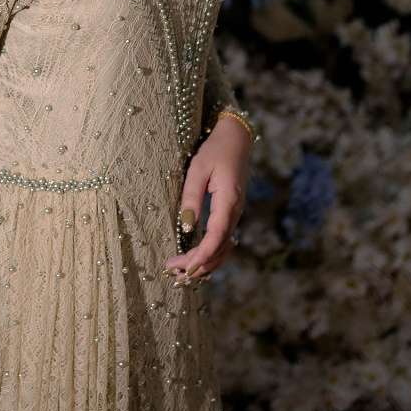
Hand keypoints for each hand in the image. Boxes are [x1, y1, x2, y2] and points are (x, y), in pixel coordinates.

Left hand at [165, 113, 251, 285]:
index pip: (216, 237)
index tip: (186, 268)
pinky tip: (197, 258)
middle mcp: (235, 212)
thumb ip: (192, 198)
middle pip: (220, 248)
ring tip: (182, 270)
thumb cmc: (215, 150)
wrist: (237, 139)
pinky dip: (212, 254)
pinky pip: (224, 240)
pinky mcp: (232, 213)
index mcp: (228, 201)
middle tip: (174, 271)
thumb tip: (186, 226)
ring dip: (206, 262)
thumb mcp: (198, 169)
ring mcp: (236, 214)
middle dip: (199, 264)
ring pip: (224, 248)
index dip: (202, 256)